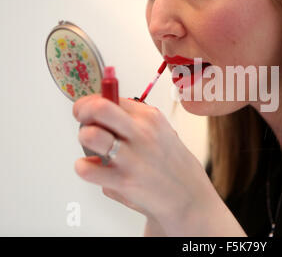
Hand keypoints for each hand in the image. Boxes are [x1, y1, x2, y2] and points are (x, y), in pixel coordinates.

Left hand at [72, 94, 218, 234]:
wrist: (188, 195)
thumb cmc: (170, 163)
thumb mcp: (160, 130)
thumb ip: (132, 119)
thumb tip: (99, 110)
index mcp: (150, 116)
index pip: (109, 97)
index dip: (91, 102)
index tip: (87, 109)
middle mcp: (142, 133)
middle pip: (99, 108)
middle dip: (83, 111)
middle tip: (83, 120)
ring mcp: (132, 157)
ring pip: (89, 135)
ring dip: (84, 138)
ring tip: (93, 147)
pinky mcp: (124, 181)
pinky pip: (86, 169)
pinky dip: (83, 167)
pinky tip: (95, 168)